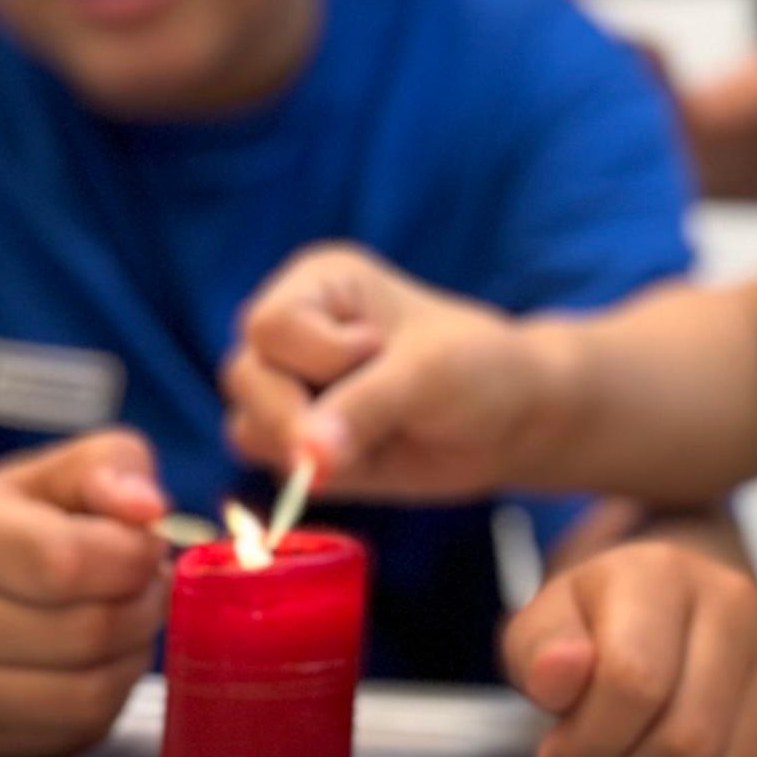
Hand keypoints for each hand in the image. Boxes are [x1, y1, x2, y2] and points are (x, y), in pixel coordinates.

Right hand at [0, 431, 171, 756]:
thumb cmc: (9, 525)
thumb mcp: (55, 473)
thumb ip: (111, 466)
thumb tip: (148, 509)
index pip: (64, 561)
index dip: (131, 556)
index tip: (146, 545)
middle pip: (87, 632)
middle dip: (143, 605)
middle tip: (146, 584)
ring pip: (89, 693)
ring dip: (133, 654)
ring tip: (125, 618)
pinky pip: (77, 730)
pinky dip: (110, 697)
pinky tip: (96, 660)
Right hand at [224, 245, 557, 501]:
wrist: (513, 421)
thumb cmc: (479, 370)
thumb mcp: (427, 376)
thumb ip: (361, 411)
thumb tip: (305, 462)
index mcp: (319, 284)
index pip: (271, 326)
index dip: (319, 356)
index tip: (379, 352)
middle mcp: (293, 329)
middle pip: (244, 374)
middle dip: (301, 412)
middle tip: (374, 420)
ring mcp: (290, 387)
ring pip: (246, 425)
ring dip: (303, 445)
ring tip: (374, 433)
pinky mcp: (299, 440)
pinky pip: (269, 465)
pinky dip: (310, 473)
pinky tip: (365, 458)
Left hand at [503, 516, 756, 756]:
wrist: (666, 606)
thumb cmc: (593, 629)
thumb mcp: (541, 633)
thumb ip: (537, 654)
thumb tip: (559, 676)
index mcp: (661, 572)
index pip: (633, 682)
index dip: (587, 739)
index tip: (558, 749)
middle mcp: (735, 598)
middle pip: (687, 738)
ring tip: (641, 750)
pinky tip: (687, 751)